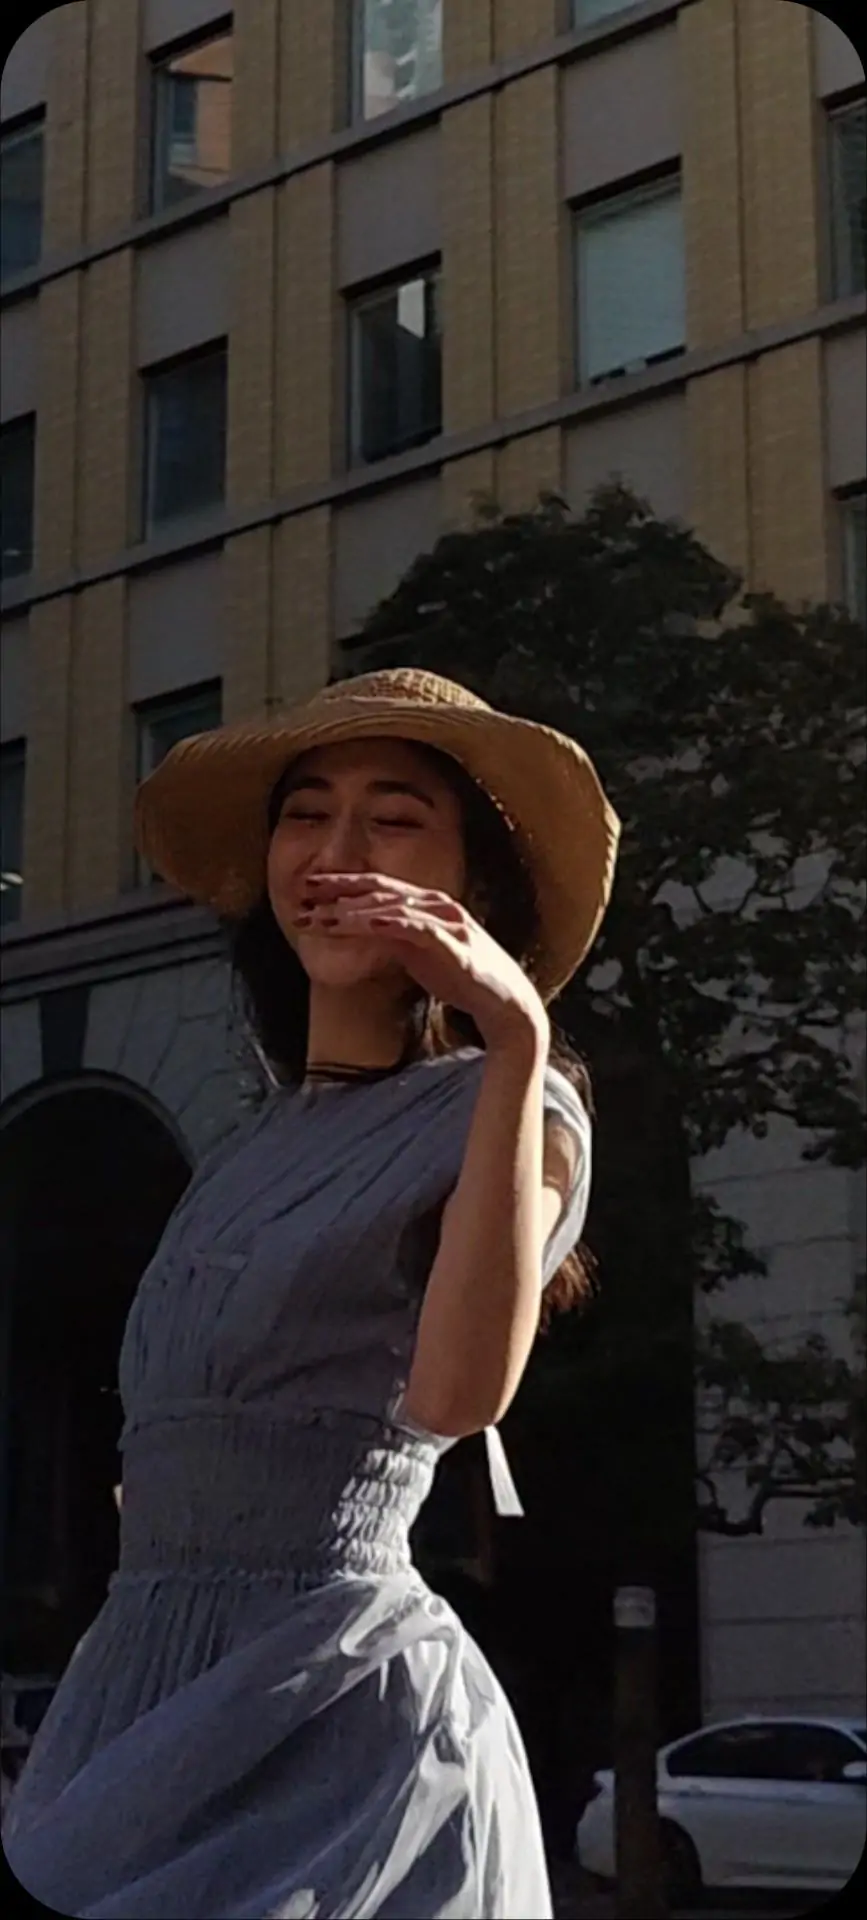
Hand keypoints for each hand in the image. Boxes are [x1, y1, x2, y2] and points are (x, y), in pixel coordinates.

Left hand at [297, 872, 548, 1049]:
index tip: (307, 886)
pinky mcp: (454, 944)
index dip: (340, 883)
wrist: (505, 1003)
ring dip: (353, 911)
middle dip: (338, 892)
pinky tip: (366, 924)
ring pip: (392, 907)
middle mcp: (436, 904)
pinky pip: (417, 929)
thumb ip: (392, 938)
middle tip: (302, 894)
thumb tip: (360, 930)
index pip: (376, 885)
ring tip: (322, 917)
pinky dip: (391, 923)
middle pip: (379, 890)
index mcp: (426, 903)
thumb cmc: (461, 976)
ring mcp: (447, 921)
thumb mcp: (417, 953)